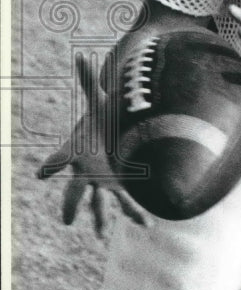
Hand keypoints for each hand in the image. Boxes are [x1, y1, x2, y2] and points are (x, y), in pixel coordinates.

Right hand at [37, 53, 148, 237]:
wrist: (114, 134)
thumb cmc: (103, 119)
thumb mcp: (97, 99)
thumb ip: (89, 79)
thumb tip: (82, 54)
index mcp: (78, 153)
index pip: (60, 159)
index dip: (52, 166)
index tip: (42, 174)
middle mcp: (87, 171)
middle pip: (75, 190)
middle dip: (71, 204)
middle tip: (66, 220)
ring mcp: (103, 182)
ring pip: (100, 203)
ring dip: (102, 218)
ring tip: (101, 235)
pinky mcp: (121, 186)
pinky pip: (128, 202)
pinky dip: (137, 213)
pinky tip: (149, 225)